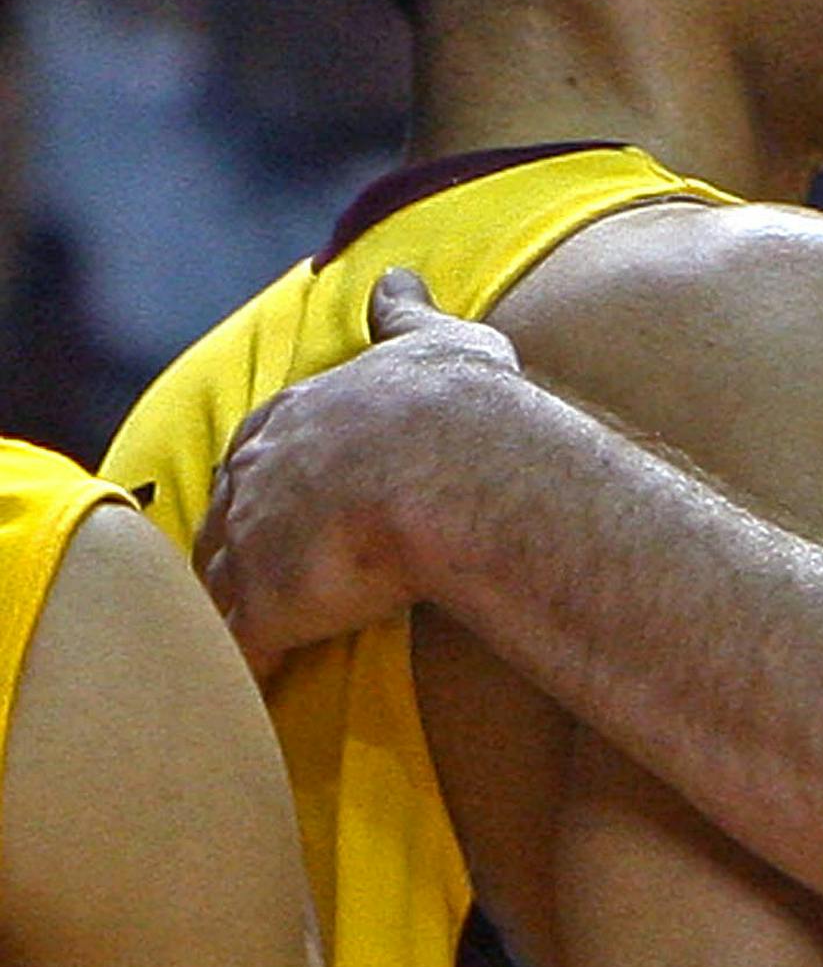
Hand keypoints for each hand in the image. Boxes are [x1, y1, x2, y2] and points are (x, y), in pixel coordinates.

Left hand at [198, 270, 522, 677]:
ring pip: (222, 583)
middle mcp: (260, 475)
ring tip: (242, 638)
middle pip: (230, 516)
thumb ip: (410, 313)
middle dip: (239, 543)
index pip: (265, 451)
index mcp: (296, 416)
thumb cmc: (457, 406)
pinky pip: (243, 649)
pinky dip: (242, 670)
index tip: (289, 499)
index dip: (278, 479)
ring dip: (231, 609)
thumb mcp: (439, 341)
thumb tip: (395, 276)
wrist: (452, 469)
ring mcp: (256, 543)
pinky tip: (246, 691)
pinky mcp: (269, 608)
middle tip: (259, 570)